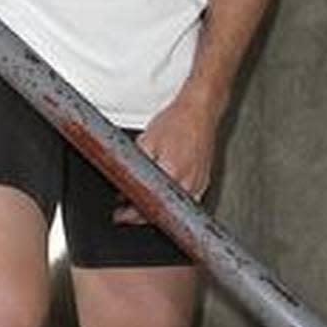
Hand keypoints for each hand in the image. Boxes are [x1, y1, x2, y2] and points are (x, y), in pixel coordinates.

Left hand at [115, 85, 220, 224]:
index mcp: (172, 173)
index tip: (121, 215)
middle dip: (142, 212)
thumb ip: (134, 164)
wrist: (199, 111)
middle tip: (127, 209)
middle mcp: (188, 183)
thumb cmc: (176, 122)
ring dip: (159, 206)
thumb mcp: (146, 141)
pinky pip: (187, 200)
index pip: (150, 205)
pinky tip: (164, 191)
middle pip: (163, 210)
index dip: (132, 213)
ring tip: (144, 199)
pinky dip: (173, 199)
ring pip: (175, 208)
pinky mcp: (204, 182)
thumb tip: (123, 182)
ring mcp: (199, 184)